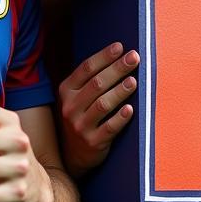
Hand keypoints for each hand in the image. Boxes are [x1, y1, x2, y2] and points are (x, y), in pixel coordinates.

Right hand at [59, 42, 138, 178]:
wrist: (72, 155)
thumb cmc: (81, 116)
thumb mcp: (77, 97)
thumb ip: (91, 79)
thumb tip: (119, 55)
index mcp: (66, 90)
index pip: (86, 68)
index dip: (104, 56)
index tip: (121, 46)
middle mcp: (70, 107)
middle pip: (97, 83)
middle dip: (117, 68)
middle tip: (134, 57)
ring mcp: (80, 126)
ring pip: (102, 105)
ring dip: (119, 91)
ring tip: (134, 81)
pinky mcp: (92, 142)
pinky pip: (108, 128)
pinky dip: (120, 118)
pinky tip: (130, 109)